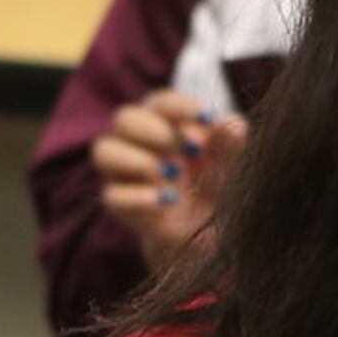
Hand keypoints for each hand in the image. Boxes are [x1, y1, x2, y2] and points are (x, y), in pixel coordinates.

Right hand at [89, 90, 247, 276]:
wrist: (210, 234)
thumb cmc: (219, 187)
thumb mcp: (233, 167)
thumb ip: (232, 145)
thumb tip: (231, 124)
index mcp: (167, 124)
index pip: (160, 102)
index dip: (178, 106)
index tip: (205, 117)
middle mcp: (139, 143)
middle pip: (124, 118)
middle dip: (152, 129)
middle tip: (185, 147)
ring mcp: (125, 174)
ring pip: (104, 151)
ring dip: (135, 158)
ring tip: (170, 173)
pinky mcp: (121, 205)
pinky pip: (111, 195)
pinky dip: (138, 196)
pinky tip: (167, 200)